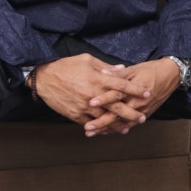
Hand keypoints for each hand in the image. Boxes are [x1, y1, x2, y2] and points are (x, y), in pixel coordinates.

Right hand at [34, 54, 151, 132]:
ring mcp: (84, 106)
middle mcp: (93, 94)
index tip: (146, 93)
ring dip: (118, 125)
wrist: (44, 78)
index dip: (135, 89)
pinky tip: (107, 130)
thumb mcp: (86, 60)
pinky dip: (100, 128)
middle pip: (117, 106)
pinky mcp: (75, 115)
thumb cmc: (65, 66)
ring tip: (127, 128)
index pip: (121, 85)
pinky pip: (91, 124)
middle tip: (142, 117)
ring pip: (105, 119)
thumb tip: (121, 69)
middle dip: (131, 113)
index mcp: (97, 79)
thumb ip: (105, 67)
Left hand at [84, 57, 181, 136]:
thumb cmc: (150, 70)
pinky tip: (106, 132)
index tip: (90, 103)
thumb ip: (118, 74)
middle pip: (117, 114)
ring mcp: (141, 110)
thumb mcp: (133, 69)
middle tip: (88, 127)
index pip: (116, 95)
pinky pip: (129, 124)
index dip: (103, 99)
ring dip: (106, 129)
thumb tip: (103, 72)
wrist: (170, 76)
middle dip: (101, 122)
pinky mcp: (144, 114)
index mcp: (133, 89)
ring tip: (92, 133)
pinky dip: (117, 129)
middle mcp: (137, 102)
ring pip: (121, 123)